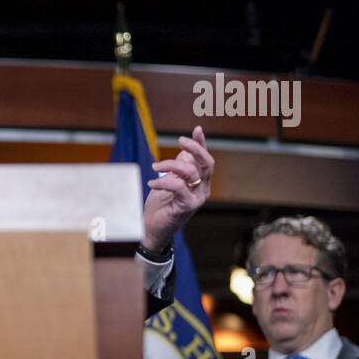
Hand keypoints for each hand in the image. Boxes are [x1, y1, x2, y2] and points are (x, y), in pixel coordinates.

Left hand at [143, 125, 213, 252]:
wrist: (152, 229)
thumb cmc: (160, 205)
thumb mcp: (169, 181)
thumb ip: (178, 168)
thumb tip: (184, 152)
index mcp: (200, 182)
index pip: (205, 160)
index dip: (202, 144)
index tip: (197, 129)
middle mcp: (202, 189)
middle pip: (207, 163)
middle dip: (195, 148)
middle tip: (179, 140)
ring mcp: (197, 198)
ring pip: (191, 172)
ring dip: (170, 165)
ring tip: (154, 167)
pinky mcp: (187, 206)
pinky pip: (178, 186)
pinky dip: (163, 181)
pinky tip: (151, 183)